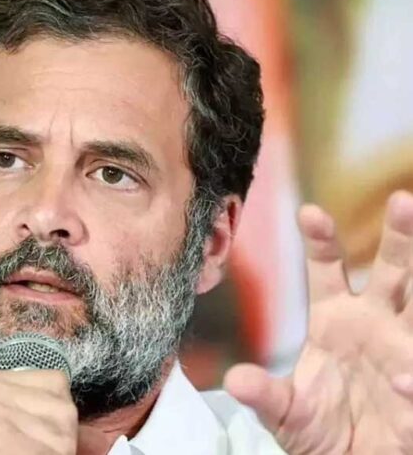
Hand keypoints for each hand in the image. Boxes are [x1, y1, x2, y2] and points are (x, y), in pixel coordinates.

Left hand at [225, 190, 412, 453]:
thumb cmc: (320, 431)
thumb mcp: (285, 412)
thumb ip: (265, 395)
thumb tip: (236, 381)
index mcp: (338, 320)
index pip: (329, 272)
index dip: (321, 242)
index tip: (309, 213)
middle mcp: (376, 326)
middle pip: (394, 273)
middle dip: (401, 238)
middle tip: (402, 201)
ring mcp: (404, 353)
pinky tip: (403, 380)